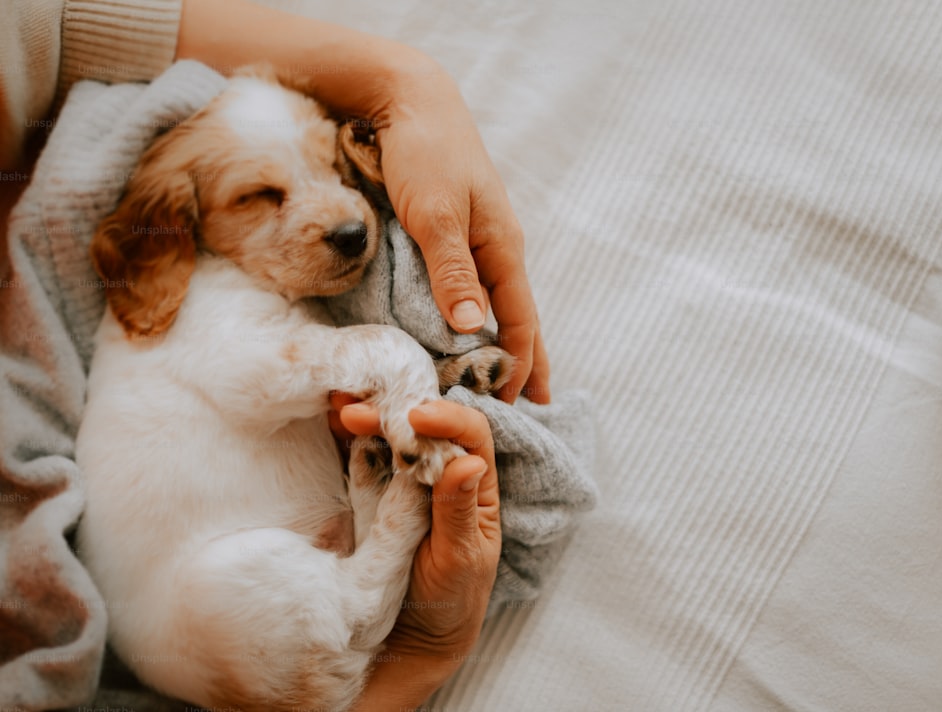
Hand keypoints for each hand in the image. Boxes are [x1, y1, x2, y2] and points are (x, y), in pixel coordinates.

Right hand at [331, 395, 500, 708]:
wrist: (413, 639)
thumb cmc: (451, 600)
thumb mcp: (459, 559)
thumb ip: (458, 512)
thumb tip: (468, 461)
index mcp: (475, 484)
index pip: (471, 434)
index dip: (447, 418)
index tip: (417, 417)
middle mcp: (443, 473)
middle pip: (425, 425)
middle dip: (393, 410)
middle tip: (355, 410)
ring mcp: (406, 481)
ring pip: (392, 434)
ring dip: (367, 415)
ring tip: (339, 405)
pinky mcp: (375, 493)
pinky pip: (365, 457)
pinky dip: (348, 437)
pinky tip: (332, 423)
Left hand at [374, 72, 550, 404]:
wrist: (411, 101)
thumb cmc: (424, 152)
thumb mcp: (434, 213)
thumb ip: (452, 270)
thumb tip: (474, 330)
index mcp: (502, 249)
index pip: (521, 321)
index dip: (520, 365)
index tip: (514, 406)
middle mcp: (496, 252)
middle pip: (520, 319)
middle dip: (527, 363)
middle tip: (530, 409)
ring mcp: (478, 245)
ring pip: (498, 307)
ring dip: (502, 346)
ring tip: (504, 383)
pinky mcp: (456, 238)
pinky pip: (473, 291)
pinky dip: (477, 321)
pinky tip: (470, 335)